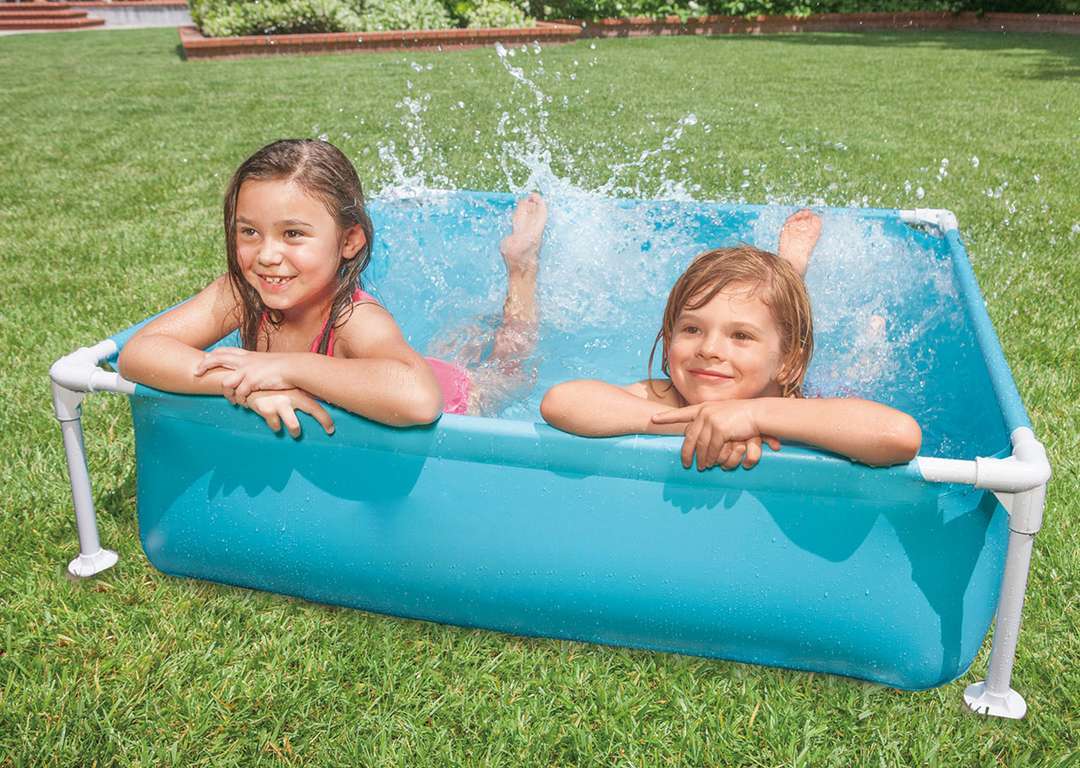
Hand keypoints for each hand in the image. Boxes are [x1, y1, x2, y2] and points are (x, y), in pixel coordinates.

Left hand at [195, 347, 293, 402]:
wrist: (296, 368)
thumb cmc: (285, 367)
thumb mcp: (267, 363)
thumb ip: (257, 368)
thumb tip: (254, 376)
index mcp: (248, 356)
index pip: (224, 351)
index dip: (211, 356)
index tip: (202, 362)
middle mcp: (245, 361)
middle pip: (217, 358)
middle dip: (204, 365)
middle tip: (196, 373)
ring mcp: (248, 371)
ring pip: (226, 382)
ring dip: (227, 394)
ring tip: (233, 400)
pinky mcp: (253, 381)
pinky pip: (240, 393)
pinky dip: (241, 400)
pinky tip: (245, 404)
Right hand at [243, 388, 334, 437]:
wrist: (247, 381)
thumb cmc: (270, 388)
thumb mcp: (286, 389)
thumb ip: (300, 396)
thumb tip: (317, 402)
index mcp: (297, 392)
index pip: (316, 404)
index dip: (326, 417)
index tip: (332, 429)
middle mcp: (291, 397)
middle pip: (313, 409)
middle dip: (324, 420)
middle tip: (329, 431)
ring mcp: (279, 403)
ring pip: (294, 425)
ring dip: (296, 430)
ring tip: (295, 433)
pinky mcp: (266, 409)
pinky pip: (275, 425)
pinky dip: (275, 426)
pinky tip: (275, 423)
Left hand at [652, 402, 779, 470]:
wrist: (759, 413)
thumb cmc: (744, 415)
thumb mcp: (724, 413)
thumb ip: (711, 421)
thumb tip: (701, 434)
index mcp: (704, 407)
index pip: (682, 413)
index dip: (667, 417)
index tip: (653, 419)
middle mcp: (705, 412)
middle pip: (690, 436)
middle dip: (686, 452)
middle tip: (685, 464)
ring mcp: (711, 420)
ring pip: (700, 445)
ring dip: (700, 458)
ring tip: (701, 467)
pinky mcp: (720, 430)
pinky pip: (711, 448)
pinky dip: (710, 458)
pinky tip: (710, 464)